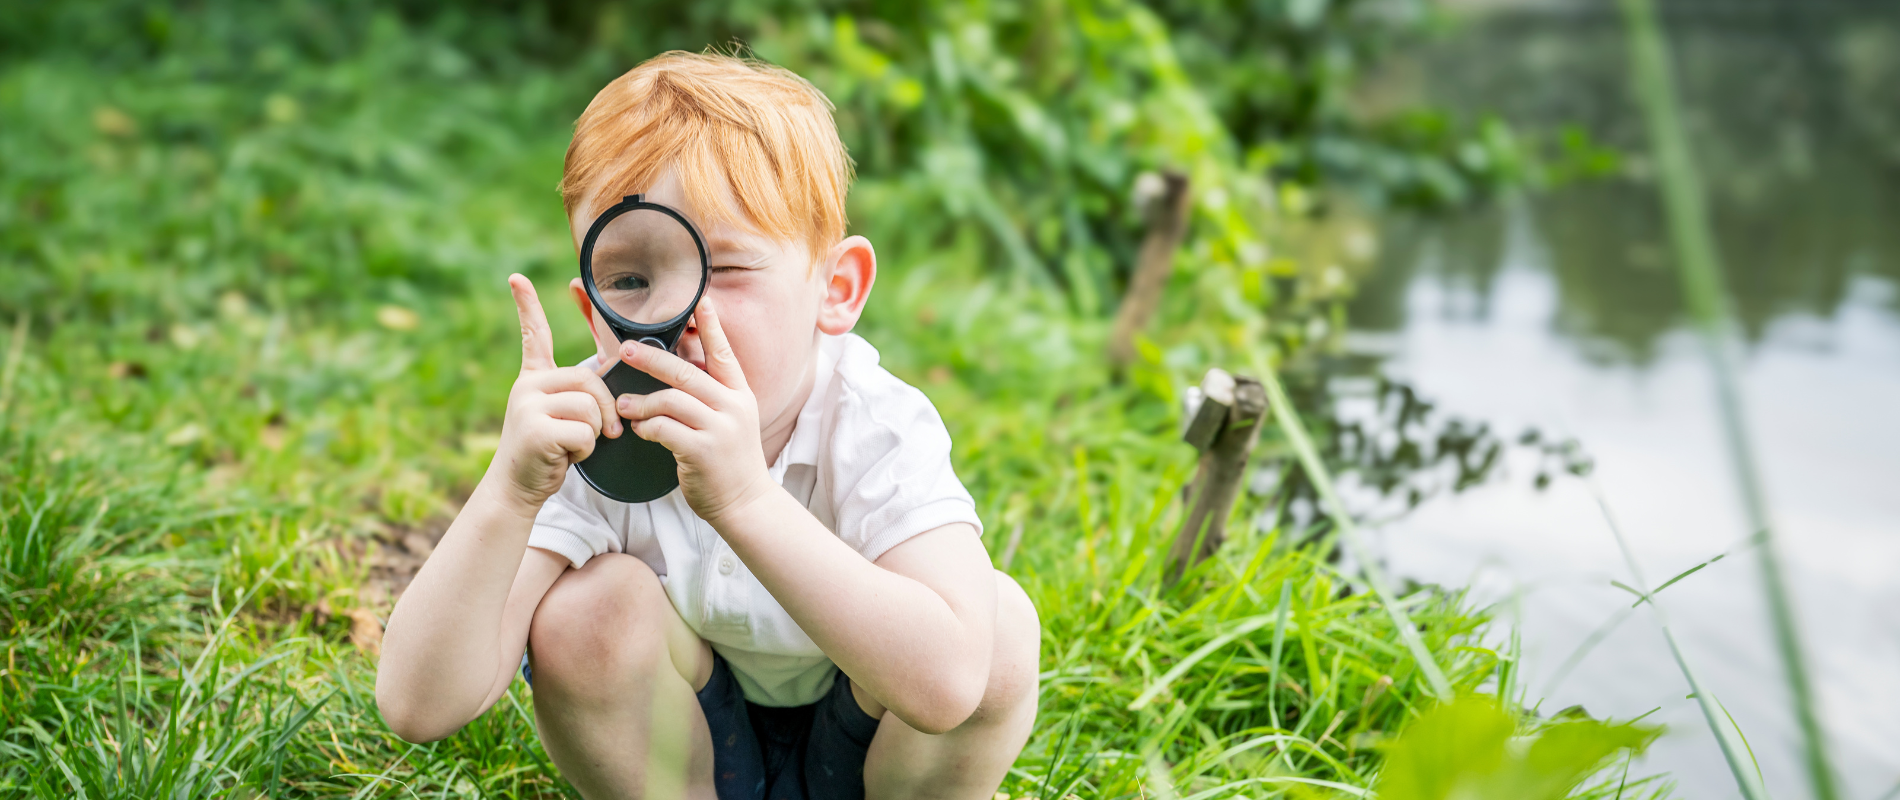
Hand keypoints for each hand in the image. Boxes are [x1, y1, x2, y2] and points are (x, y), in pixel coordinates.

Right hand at [490, 274, 620, 510]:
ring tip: (571, 445)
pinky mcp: (535, 428)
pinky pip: (584, 432)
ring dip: (594, 435)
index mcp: (535, 379)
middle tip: (601, 434)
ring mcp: (528, 405)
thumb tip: (615, 385)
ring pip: (591, 408)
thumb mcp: (564, 416)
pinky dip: (585, 450)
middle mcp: (528, 386)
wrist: (518, 488)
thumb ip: (581, 396)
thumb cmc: (549, 452)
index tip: (517, 278)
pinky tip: (565, 456)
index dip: (527, 306)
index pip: (535, 336)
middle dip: (605, 411)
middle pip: (590, 381)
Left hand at [615, 296, 775, 523]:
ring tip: (623, 406)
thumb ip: (710, 399)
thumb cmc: (729, 463)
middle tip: (625, 351)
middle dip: (651, 358)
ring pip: (669, 400)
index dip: (712, 326)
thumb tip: (675, 374)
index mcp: (740, 395)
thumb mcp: (731, 423)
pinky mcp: (702, 450)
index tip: (702, 300)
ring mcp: (719, 428)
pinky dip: (645, 427)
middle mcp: (732, 407)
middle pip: (685, 372)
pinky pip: (663, 429)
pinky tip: (639, 430)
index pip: (724, 353)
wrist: (745, 504)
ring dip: (640, 402)